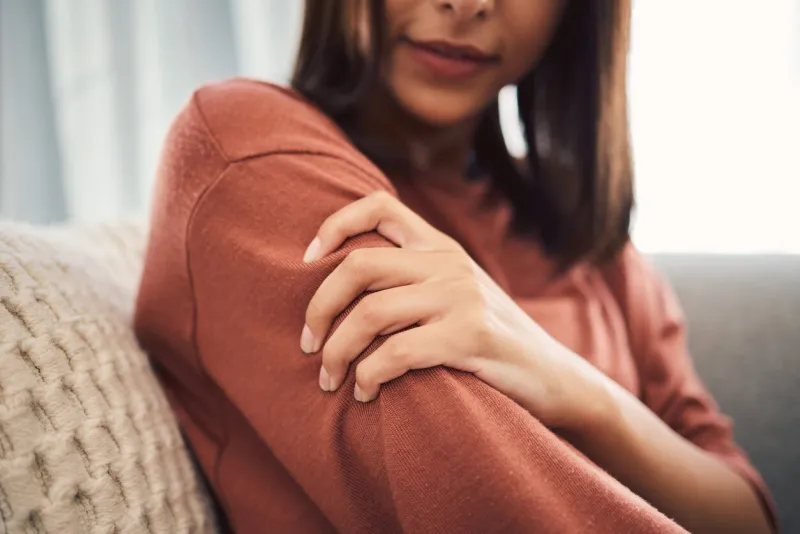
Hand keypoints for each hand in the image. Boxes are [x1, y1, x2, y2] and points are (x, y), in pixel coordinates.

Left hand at [301, 191, 611, 430]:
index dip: (334, 224)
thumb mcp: (456, 294)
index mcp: (441, 247)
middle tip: (308, 345)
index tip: (307, 260)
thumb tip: (343, 293)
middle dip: (318, 307)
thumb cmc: (489, 341)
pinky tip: (366, 394)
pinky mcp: (469, 336)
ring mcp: (461, 297)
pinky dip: (367, 377)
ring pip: (369, 314)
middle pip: (358, 265)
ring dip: (336, 353)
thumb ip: (414, 280)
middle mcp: (448, 263)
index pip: (379, 205)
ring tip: (330, 380)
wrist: (552, 376)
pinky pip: (394, 354)